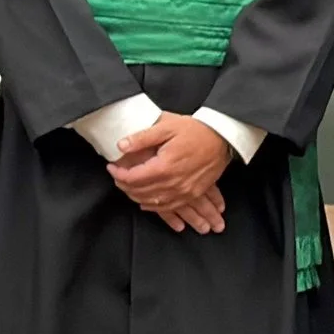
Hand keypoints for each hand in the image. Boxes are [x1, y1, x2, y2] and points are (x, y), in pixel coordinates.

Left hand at [108, 112, 231, 232]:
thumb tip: (121, 146)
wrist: (222, 137)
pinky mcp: (192, 193)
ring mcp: (184, 191)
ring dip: (137, 197)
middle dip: (125, 186)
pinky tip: (146, 203)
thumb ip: (142, 137)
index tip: (111, 167)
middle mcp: (174, 183)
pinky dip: (154, 207)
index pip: (133, 178)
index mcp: (165, 166)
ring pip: (153, 203)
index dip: (119, 174)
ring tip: (127, 188)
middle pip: (141, 192)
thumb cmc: (195, 130)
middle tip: (117, 177)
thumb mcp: (166, 126)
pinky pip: (170, 207)